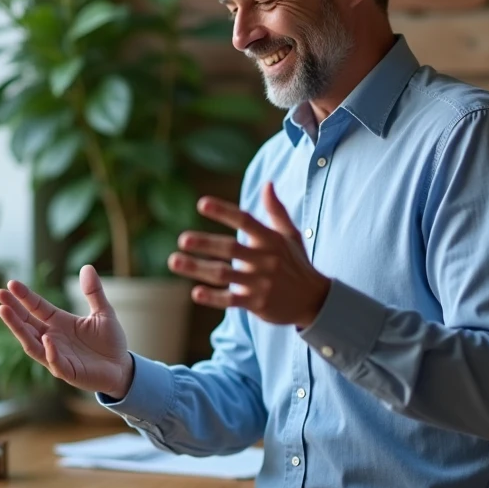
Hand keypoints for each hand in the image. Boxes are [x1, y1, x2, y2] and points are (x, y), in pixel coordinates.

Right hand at [0, 265, 133, 399]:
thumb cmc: (109, 341)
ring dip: (18, 329)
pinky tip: (47, 338)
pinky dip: (50, 352)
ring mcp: (57, 355)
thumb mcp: (104, 312)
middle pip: (27, 323)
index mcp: (59, 322)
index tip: (11, 283)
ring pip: (32, 343)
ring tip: (5, 311)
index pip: (37, 307)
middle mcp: (52, 338)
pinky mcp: (67, 371)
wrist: (121, 368)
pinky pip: (55, 362)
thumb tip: (87, 266)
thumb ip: (94, 292)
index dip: (24, 296)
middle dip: (12, 310)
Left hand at [168, 182, 331, 327]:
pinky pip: (231, 300)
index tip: (202, 204)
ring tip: (174, 260)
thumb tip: (267, 184)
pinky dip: (213, 297)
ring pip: (225, 274)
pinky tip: (195, 293)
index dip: (224, 212)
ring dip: (198, 268)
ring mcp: (261, 282)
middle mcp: (265, 259)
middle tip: (182, 239)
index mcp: (271, 239)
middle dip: (205, 243)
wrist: (314, 300)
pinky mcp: (257, 303)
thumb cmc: (297, 263)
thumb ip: (276, 210)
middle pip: (231, 248)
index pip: (245, 221)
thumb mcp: (290, 235)